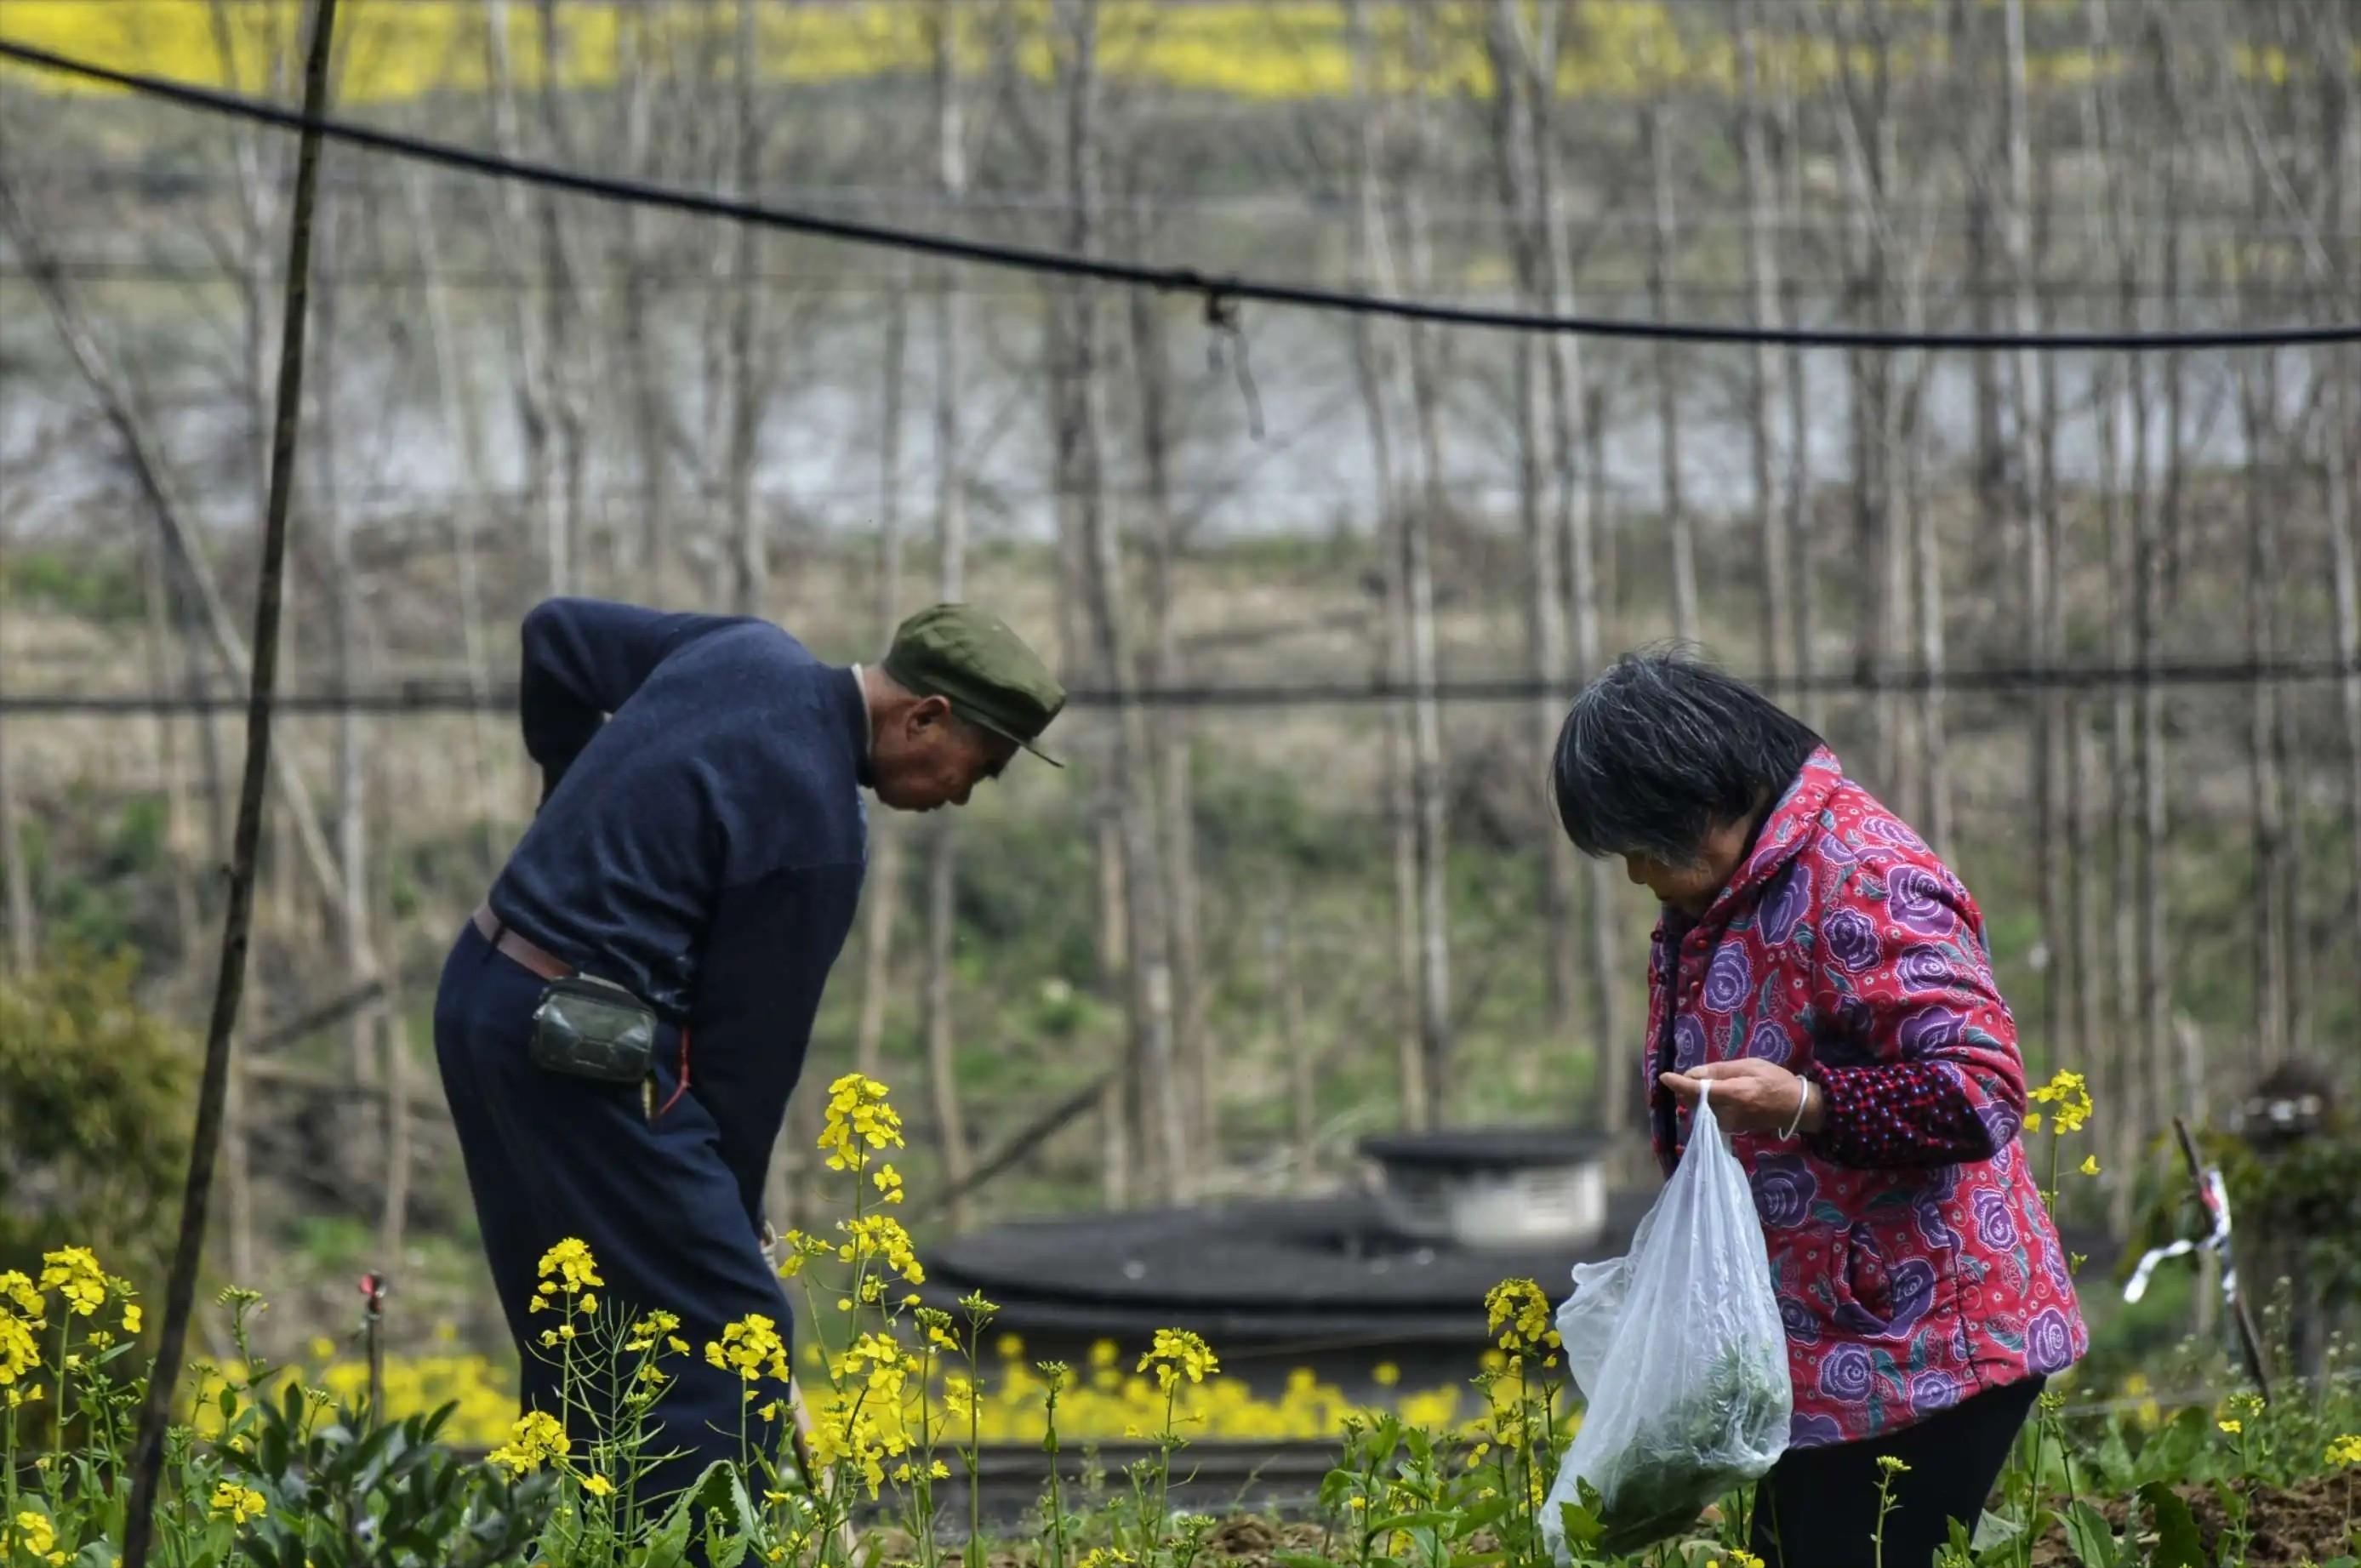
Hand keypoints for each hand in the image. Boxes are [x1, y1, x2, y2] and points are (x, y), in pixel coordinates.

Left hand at [1659, 1059, 1820, 1137]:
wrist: (1797, 1108)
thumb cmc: (1776, 1081)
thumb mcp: (1750, 1066)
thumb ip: (1720, 1070)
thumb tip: (1692, 1074)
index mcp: (1733, 1094)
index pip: (1697, 1091)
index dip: (1678, 1084)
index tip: (1664, 1077)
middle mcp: (1727, 1113)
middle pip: (1694, 1102)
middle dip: (1688, 1088)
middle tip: (1697, 1075)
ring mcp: (1729, 1124)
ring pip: (1700, 1109)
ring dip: (1697, 1097)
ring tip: (1711, 1084)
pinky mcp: (1731, 1129)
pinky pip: (1709, 1116)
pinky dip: (1706, 1105)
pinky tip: (1719, 1096)